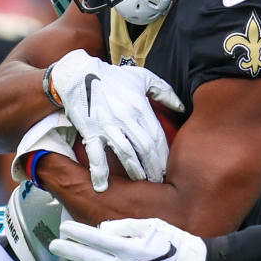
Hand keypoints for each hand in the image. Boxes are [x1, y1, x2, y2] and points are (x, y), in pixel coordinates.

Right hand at [43, 49, 181, 190]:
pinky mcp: (90, 131)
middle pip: (145, 148)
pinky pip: (95, 154)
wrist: (79, 74)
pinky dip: (98, 171)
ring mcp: (107, 126)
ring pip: (126, 154)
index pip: (157, 136)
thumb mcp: (143, 77)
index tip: (170, 166)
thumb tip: (182, 107)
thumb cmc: (113, 77)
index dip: (164, 154)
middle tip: (160, 180)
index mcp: (139, 106)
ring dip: (135, 171)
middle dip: (154, 167)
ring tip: (143, 182)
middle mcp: (125, 118)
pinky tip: (102, 186)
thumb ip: (165, 91)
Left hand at [51, 217, 206, 260]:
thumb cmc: (176, 244)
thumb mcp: (153, 226)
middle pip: (92, 260)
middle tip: (54, 246)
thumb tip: (102, 231)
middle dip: (71, 252)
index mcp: (131, 249)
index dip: (78, 234)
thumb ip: (125, 227)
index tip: (65, 228)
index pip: (97, 240)